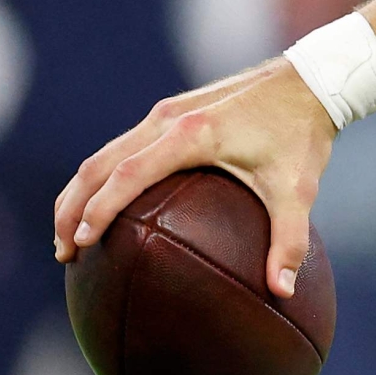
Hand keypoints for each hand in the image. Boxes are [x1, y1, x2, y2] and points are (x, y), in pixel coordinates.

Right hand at [54, 60, 336, 297]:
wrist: (311, 80)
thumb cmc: (303, 135)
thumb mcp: (300, 189)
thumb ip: (290, 242)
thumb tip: (284, 293)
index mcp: (192, 135)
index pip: (128, 176)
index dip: (100, 210)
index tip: (82, 244)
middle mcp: (168, 119)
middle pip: (98, 165)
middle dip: (72, 209)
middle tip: (64, 252)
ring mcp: (165, 113)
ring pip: (104, 155)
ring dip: (81, 193)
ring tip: (71, 236)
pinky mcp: (170, 112)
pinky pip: (123, 148)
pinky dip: (103, 178)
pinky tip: (106, 208)